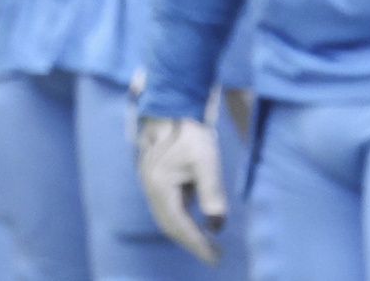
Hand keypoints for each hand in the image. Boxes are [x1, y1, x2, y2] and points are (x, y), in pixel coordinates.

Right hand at [137, 117, 226, 264]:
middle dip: (193, 243)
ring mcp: (151, 187)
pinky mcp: (157, 184)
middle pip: (171, 227)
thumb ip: (211, 192)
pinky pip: (169, 210)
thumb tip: (218, 224)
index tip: (215, 257)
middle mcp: (151, 190)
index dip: (198, 244)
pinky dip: (183, 222)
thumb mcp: (206, 160)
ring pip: (168, 220)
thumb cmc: (193, 134)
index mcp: (161, 187)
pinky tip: (199, 226)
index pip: (180, 225)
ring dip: (188, 234)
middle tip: (215, 256)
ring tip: (209, 246)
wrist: (175, 111)